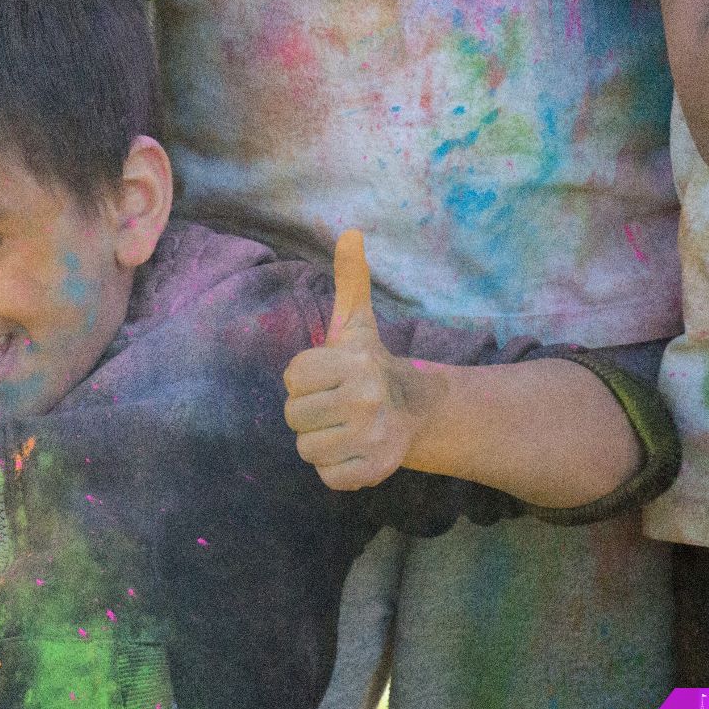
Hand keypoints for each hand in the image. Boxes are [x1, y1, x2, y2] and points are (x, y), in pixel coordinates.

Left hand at [282, 230, 417, 490]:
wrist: (415, 412)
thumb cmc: (368, 366)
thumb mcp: (356, 324)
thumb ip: (350, 279)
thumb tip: (350, 231)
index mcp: (356, 362)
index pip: (292, 377)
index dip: (305, 379)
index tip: (330, 377)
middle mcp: (367, 399)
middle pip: (293, 416)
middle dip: (309, 412)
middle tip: (336, 405)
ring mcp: (371, 438)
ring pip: (305, 448)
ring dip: (319, 440)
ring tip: (344, 427)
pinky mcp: (372, 472)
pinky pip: (325, 476)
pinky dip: (334, 468)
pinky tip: (353, 450)